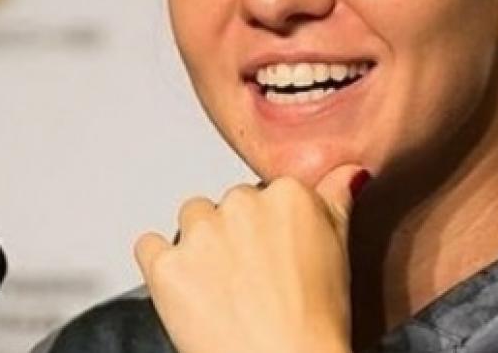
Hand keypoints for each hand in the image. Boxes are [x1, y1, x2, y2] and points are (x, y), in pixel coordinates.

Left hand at [134, 164, 368, 352]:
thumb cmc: (315, 325)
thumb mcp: (341, 253)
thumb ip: (336, 201)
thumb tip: (348, 172)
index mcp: (288, 196)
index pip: (267, 195)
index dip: (269, 230)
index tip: (275, 258)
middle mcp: (242, 204)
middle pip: (228, 206)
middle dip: (234, 236)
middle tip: (251, 282)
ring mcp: (201, 234)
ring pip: (191, 219)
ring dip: (199, 246)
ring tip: (221, 289)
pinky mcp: (166, 265)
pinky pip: (149, 247)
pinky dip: (160, 264)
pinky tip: (185, 289)